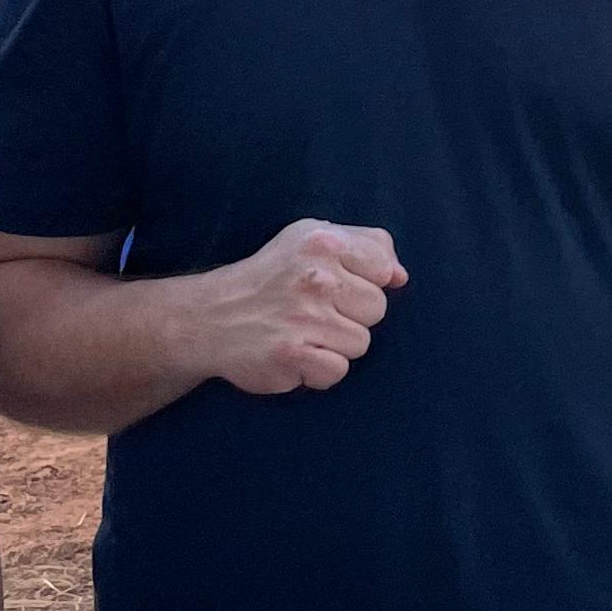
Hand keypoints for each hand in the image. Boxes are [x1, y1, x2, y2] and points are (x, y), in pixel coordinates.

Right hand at [197, 220, 407, 394]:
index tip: (334, 286)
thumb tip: (401, 277)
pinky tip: (296, 355)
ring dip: (334, 345)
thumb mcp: (311, 239)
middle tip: (313, 312)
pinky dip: (318, 371)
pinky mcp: (292, 354)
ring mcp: (304, 317)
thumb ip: (365, 246)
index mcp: (323, 241)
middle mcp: (315, 276)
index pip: (383, 268)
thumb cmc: (271, 277)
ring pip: (360, 343)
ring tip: (302, 333)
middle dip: (351, 315)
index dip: (363, 282)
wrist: (210, 317)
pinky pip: (337, 371)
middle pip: (377, 309)